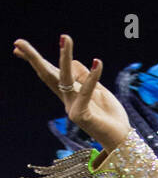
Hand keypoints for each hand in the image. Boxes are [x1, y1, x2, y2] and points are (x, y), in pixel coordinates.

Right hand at [13, 35, 129, 150]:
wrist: (121, 140)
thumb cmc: (110, 117)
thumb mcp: (99, 91)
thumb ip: (86, 77)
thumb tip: (73, 61)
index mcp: (69, 93)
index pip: (49, 73)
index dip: (34, 60)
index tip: (17, 47)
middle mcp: (67, 99)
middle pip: (47, 75)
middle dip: (33, 58)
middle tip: (18, 42)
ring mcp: (72, 108)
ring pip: (65, 79)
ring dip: (65, 57)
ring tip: (65, 38)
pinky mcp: (82, 115)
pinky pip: (86, 92)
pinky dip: (92, 77)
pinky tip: (97, 62)